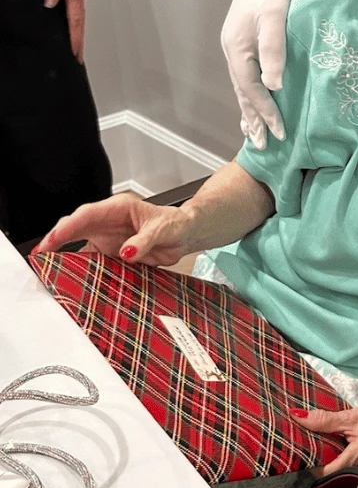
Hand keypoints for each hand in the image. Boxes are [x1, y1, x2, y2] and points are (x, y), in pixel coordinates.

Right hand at [32, 193, 195, 266]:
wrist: (186, 234)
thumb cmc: (176, 224)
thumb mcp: (164, 229)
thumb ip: (145, 240)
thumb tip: (127, 251)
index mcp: (119, 208)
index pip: (87, 214)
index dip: (69, 226)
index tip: (55, 237)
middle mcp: (108, 222)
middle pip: (75, 228)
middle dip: (56, 239)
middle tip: (41, 254)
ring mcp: (108, 238)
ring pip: (79, 245)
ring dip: (64, 256)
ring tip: (48, 268)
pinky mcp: (111, 253)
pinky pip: (91, 261)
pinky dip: (80, 269)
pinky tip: (70, 278)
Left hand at [44, 0, 88, 62]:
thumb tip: (50, 3)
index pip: (75, 20)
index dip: (74, 37)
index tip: (74, 52)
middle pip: (80, 24)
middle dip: (79, 42)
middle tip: (78, 57)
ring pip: (80, 19)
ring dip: (79, 34)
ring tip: (77, 48)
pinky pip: (78, 11)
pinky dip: (77, 23)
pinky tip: (73, 26)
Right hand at [221, 0, 318, 149]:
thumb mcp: (275, 15)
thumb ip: (274, 48)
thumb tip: (273, 84)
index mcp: (237, 48)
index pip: (251, 90)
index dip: (265, 113)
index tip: (280, 133)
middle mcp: (233, 51)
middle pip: (243, 94)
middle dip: (254, 121)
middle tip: (265, 147)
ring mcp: (238, 48)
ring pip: (243, 88)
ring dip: (249, 112)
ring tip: (254, 136)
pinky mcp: (246, 44)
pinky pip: (246, 78)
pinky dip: (250, 96)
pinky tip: (252, 108)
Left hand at [296, 396, 357, 476]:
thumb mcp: (351, 415)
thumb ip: (325, 419)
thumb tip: (298, 416)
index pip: (330, 470)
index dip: (313, 466)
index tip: (301, 456)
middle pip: (331, 468)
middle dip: (316, 458)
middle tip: (302, 446)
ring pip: (336, 463)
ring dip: (324, 453)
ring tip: (311, 442)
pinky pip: (343, 459)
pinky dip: (333, 451)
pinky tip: (327, 442)